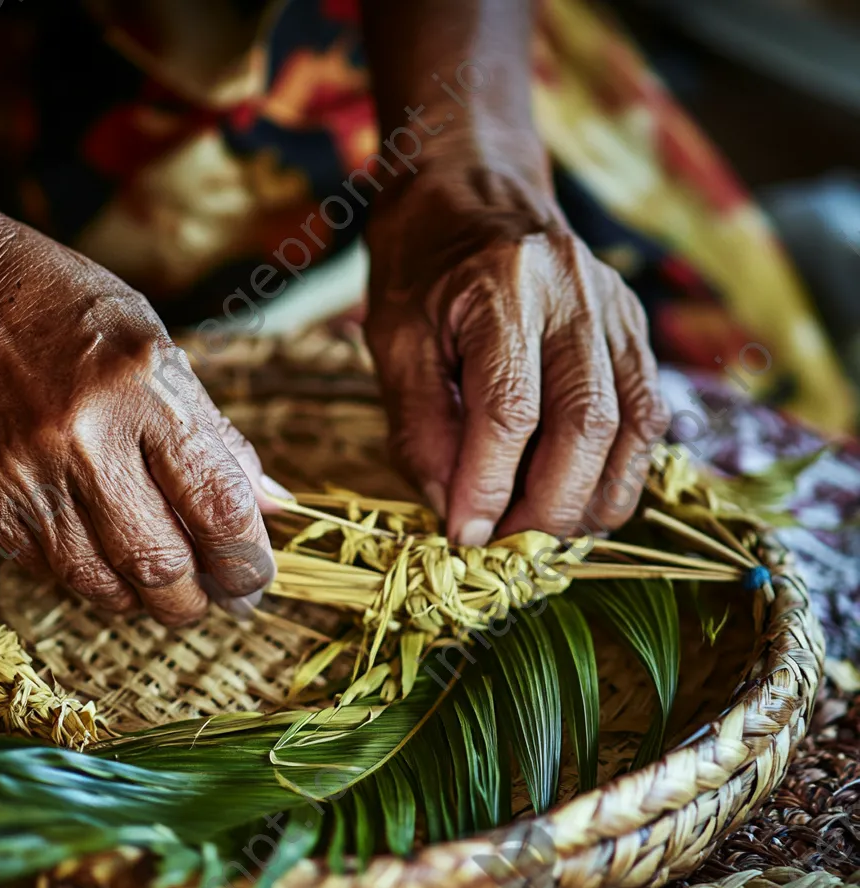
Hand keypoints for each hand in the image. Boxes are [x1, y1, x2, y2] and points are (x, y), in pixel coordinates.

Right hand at [0, 213, 277, 623]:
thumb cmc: (74, 315)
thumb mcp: (165, 354)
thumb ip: (218, 438)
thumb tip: (269, 507)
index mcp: (142, 390)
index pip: (216, 504)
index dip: (247, 558)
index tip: (258, 575)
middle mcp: (81, 439)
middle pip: (160, 562)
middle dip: (204, 597)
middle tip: (226, 596)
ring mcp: (25, 475)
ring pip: (105, 583)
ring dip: (152, 598)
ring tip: (176, 588)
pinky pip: (55, 569)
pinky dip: (98, 577)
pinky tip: (116, 558)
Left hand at [364, 168, 669, 544]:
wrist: (472, 186)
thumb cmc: (421, 263)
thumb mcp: (395, 340)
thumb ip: (421, 426)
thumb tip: (453, 509)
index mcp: (504, 286)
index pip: (510, 409)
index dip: (489, 486)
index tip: (463, 536)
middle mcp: (576, 294)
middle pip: (586, 425)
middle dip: (546, 507)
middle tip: (504, 547)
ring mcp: (617, 309)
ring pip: (632, 427)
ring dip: (592, 498)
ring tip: (543, 535)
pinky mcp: (634, 328)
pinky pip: (647, 414)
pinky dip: (620, 470)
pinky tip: (582, 498)